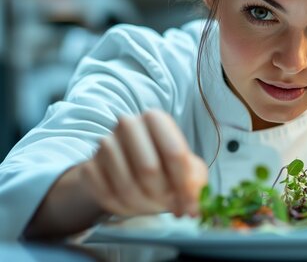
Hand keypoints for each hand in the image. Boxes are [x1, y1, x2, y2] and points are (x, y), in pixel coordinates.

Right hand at [79, 110, 207, 217]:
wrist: (126, 165)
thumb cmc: (165, 165)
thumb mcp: (188, 168)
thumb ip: (195, 185)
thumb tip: (194, 208)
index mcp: (155, 119)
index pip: (174, 154)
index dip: (185, 186)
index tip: (190, 205)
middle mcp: (128, 124)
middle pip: (148, 169)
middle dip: (163, 196)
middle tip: (172, 208)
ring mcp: (105, 143)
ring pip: (126, 186)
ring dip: (144, 206)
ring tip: (153, 206)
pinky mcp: (89, 165)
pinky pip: (106, 196)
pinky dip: (123, 209)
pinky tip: (133, 206)